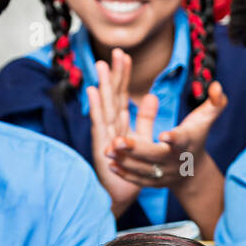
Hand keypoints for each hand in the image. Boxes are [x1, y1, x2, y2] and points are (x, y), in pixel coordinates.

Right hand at [87, 50, 144, 216]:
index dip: (123, 76)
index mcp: (119, 123)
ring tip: (102, 66)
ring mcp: (103, 136)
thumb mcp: (141, 138)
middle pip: (112, 96)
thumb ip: (145, 117)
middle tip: (115, 53)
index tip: (125, 56)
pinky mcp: (100, 146)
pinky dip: (95, 108)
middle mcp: (110, 127)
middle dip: (113, 75)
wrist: (120, 193)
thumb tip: (152, 96)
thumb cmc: (130, 168)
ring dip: (102, 86)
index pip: (121, 95)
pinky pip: (99, 124)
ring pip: (104, 106)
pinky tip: (92, 92)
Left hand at [113, 80, 227, 190]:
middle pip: (156, 156)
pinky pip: (138, 180)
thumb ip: (215, 103)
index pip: (182, 141)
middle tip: (117, 141)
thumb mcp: (206, 119)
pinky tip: (110, 164)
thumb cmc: (196, 137)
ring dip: (125, 161)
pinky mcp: (153, 182)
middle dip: (137, 149)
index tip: (164, 135)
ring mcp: (163, 173)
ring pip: (144, 169)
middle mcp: (174, 160)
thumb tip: (218, 86)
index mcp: (187, 143)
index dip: (174, 138)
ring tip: (108, 151)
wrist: (192, 171)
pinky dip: (125, 174)